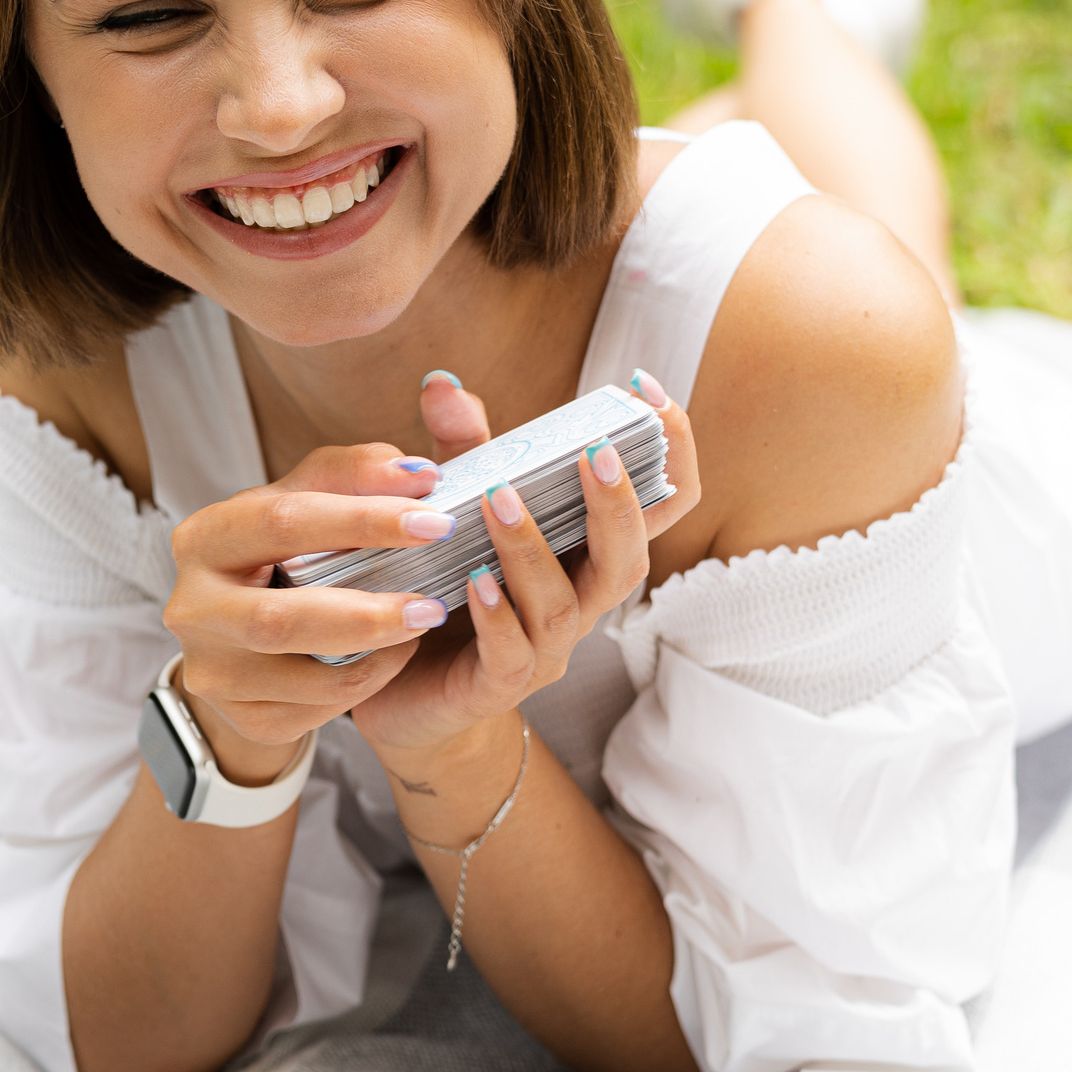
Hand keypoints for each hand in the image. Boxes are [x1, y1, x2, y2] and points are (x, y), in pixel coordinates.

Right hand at [161, 442, 460, 782]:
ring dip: (376, 655)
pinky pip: (314, 712)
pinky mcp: (240, 717)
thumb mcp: (310, 497)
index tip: (435, 523)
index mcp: (205, 537)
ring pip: (304, 677)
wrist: (247, 628)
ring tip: (420, 626)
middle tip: (433, 607)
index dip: (364, 521)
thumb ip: (358, 474)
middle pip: (281, 619)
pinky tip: (388, 658)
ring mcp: (210, 669)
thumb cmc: (284, 548)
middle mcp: (192, 607)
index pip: (284, 523)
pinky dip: (363, 686)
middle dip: (367, 615)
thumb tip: (420, 475)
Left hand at [353, 369, 699, 758]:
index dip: (670, 448)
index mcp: (587, 552)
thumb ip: (461, 451)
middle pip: (629, 560)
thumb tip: (441, 383)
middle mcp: (580, 601)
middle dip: (619, 506)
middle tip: (594, 452)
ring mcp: (545, 649)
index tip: (643, 389)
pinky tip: (473, 581)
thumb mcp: (458, 509)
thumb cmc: (445, 587)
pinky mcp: (497, 685)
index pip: (659, 505)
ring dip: (536, 549)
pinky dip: (497, 617)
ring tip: (500, 499)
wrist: (401, 687)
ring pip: (566, 605)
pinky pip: (511, 655)